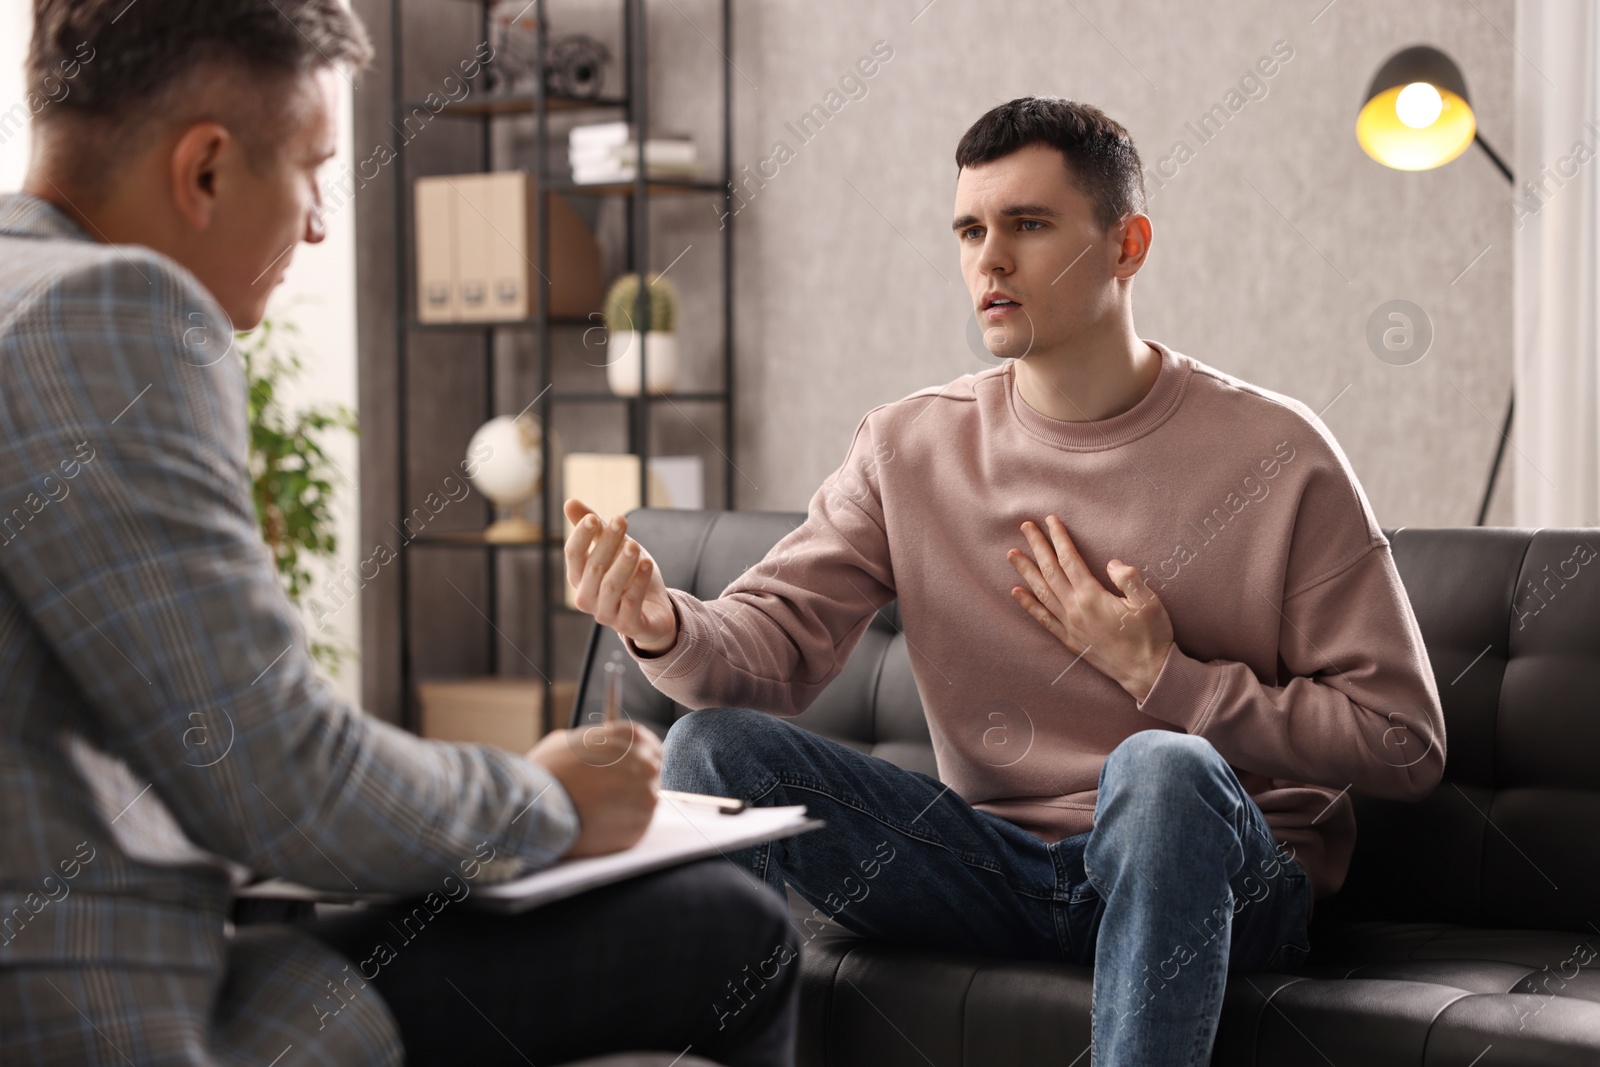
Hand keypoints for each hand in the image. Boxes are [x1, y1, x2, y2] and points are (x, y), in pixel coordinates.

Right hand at [527, 720, 662, 856]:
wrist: (539, 805)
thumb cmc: (548, 770)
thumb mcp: (568, 741)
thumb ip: (592, 744)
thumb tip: (595, 751)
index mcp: (633, 737)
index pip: (649, 746)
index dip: (636, 758)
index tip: (627, 768)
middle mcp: (647, 764)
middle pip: (650, 774)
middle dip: (634, 782)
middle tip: (611, 792)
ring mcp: (646, 797)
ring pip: (643, 801)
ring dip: (627, 805)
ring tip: (599, 810)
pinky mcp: (640, 827)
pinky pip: (636, 826)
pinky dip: (621, 827)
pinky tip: (599, 824)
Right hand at [563, 497, 676, 653]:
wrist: (655, 610)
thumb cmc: (629, 576)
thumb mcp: (613, 548)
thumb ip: (595, 528)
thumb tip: (570, 501)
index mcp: (579, 578)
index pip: (573, 555)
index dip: (581, 536)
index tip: (593, 518)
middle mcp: (587, 598)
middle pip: (594, 568)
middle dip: (607, 542)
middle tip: (621, 520)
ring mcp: (606, 615)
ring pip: (611, 586)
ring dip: (623, 564)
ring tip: (634, 545)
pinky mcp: (628, 626)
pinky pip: (631, 603)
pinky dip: (639, 583)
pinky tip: (648, 564)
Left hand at [1006, 515, 1173, 701]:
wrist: (1146, 672)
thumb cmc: (1151, 636)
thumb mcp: (1149, 602)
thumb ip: (1130, 579)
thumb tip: (1111, 563)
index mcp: (1093, 596)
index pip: (1070, 560)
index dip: (1059, 538)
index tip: (1050, 520)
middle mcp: (1075, 609)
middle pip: (1050, 571)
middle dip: (1037, 547)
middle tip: (1025, 526)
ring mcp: (1070, 625)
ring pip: (1042, 592)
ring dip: (1026, 571)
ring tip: (1012, 554)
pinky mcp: (1070, 640)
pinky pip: (1043, 619)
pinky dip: (1028, 605)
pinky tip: (1016, 592)